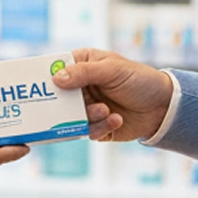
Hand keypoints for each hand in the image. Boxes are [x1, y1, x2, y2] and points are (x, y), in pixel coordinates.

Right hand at [52, 48, 173, 141]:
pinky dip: (101, 126)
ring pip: (72, 118)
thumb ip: (84, 73)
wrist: (163, 106)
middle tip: (66, 107)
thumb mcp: (113, 70)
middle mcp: (81, 87)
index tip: (35, 86)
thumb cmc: (139, 79)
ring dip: (88, 115)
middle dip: (62, 104)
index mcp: (82, 66)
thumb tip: (56, 78)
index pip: (56, 69)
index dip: (45, 77)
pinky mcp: (96, 127)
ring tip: (105, 110)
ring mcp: (87, 108)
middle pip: (58, 97)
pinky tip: (116, 119)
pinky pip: (88, 131)